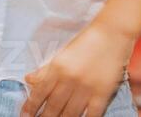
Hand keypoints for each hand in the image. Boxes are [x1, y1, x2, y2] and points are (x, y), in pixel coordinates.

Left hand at [20, 22, 134, 116]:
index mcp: (58, 67)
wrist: (113, 32)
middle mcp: (70, 79)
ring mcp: (87, 87)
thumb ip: (45, 68)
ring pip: (70, 114)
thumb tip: (28, 79)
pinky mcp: (103, 93)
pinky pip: (91, 114)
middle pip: (53, 107)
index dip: (30, 107)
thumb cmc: (87, 41)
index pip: (39, 92)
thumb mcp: (62, 52)